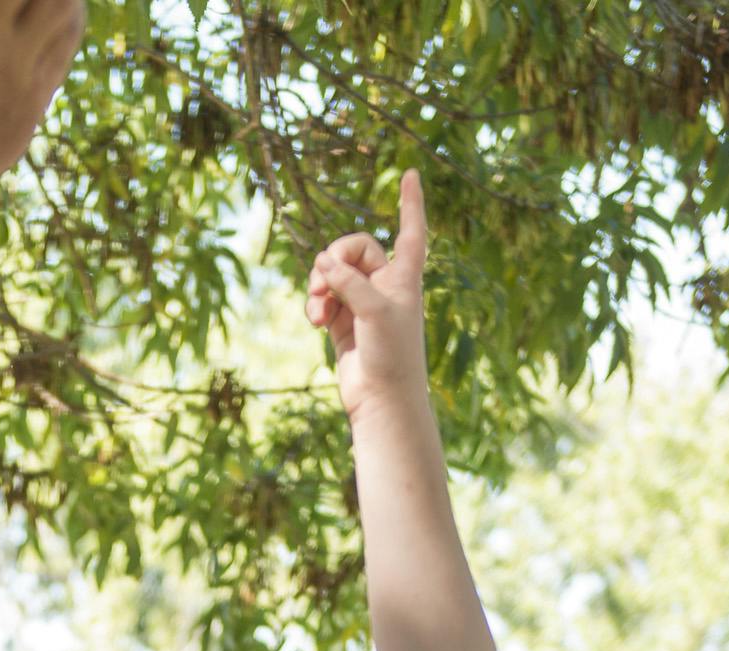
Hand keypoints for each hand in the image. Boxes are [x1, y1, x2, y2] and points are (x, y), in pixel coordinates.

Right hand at [304, 168, 432, 427]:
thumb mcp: (373, 310)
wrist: (381, 399)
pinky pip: (323, 297)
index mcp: (405, 276)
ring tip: (318, 305)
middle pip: (355, 248)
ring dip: (321, 284)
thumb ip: (348, 281)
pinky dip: (316, 304)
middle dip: (335, 259)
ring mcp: (362, 302)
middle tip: (325, 277)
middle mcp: (385, 285)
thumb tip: (322, 262)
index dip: (411, 203)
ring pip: (333, 273)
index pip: (410, 231)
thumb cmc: (392, 354)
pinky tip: (315, 320)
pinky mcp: (342, 320)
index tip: (412, 173)